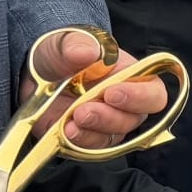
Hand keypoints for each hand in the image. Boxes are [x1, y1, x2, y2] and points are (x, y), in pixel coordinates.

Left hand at [34, 29, 170, 147]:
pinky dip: (78, 142)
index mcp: (130, 77)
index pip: (153, 93)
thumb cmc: (62, 54)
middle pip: (134, 120)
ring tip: (70, 123)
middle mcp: (124, 104)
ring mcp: (106, 124)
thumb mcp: (64, 42)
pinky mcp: (87, 139)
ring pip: (112, 137)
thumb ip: (76, 44)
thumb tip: (88, 52)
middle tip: (84, 111)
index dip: (139, 97)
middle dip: (110, 118)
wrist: (38, 74)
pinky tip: (65, 132)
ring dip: (92, 132)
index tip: (112, 93)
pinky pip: (90, 148)